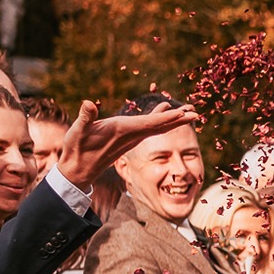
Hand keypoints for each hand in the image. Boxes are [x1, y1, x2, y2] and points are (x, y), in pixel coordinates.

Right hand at [52, 99, 198, 192]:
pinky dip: (158, 119)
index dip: (168, 118)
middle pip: (160, 126)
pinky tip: (163, 111)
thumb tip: (88, 103)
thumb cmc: (77, 149)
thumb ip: (85, 117)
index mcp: (124, 131)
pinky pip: (148, 127)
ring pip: (156, 127)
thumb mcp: (78, 131)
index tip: (184, 114)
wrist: (79, 169)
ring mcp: (131, 138)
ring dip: (172, 118)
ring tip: (186, 110)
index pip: (151, 124)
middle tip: (196, 112)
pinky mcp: (127, 138)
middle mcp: (131, 136)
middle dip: (178, 119)